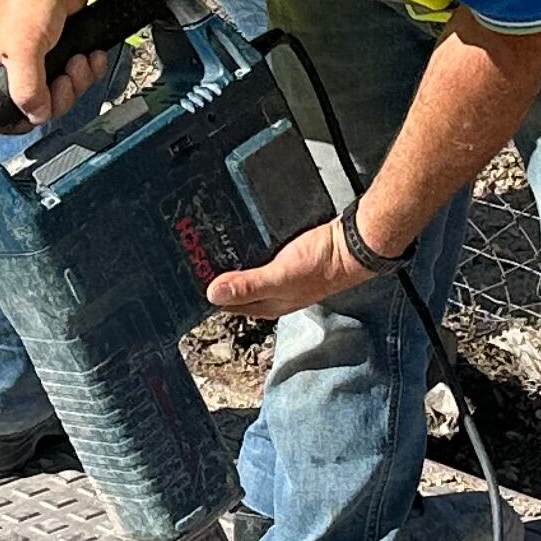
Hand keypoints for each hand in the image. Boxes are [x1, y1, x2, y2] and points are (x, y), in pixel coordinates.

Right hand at [0, 0, 97, 127]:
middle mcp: (10, 71)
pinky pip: (78, 75)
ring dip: (80, 79)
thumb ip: (27, 89)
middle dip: (63, 93)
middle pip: (41, 107)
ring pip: (63, 92)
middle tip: (67, 73)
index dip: (30, 115)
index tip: (46, 103)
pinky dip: (90, 68)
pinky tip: (91, 54)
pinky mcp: (59, 52)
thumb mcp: (21, 50)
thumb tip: (37, 115)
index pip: (6, 116)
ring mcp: (36, 62)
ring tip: (79, 58)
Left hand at [204, 216, 372, 322]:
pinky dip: (248, 247)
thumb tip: (213, 293)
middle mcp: (272, 293)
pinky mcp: (287, 256)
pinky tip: (241, 235)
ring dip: (231, 261)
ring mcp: (281, 275)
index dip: (209, 293)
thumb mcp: (279, 276)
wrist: (352, 245)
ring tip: (210, 243)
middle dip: (216, 276)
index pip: (228, 304)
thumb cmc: (322, 265)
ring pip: (248, 270)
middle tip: (193, 256)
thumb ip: (248, 284)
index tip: (188, 278)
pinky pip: (260, 255)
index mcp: (268, 305)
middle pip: (236, 287)